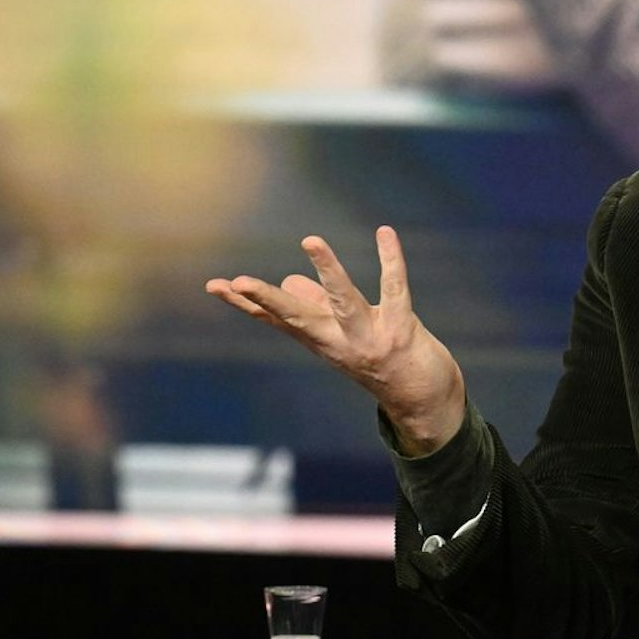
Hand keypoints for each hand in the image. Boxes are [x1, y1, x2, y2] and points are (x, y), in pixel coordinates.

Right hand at [205, 227, 464, 455]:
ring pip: (345, 301)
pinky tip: (385, 233)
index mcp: (319, 341)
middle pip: (296, 318)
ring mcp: (371, 338)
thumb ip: (317, 309)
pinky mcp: (402, 331)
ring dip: (328, 271)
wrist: (423, 405)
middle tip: (237, 282)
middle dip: (266, 299)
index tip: (214, 286)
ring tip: (310, 240)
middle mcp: (339, 343)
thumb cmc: (381, 362)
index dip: (245, 303)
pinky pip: (395, 288)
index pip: (275, 320)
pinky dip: (390, 259)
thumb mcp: (343, 338)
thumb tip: (289, 280)